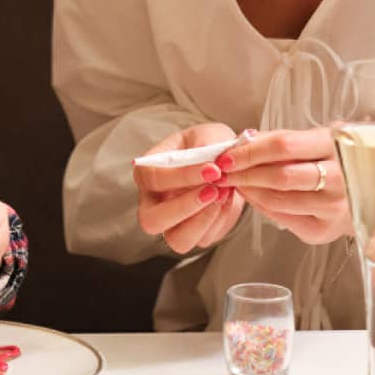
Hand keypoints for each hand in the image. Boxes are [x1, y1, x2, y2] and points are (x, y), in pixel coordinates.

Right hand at [133, 123, 246, 253]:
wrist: (227, 164)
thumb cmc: (209, 146)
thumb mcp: (207, 135)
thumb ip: (206, 144)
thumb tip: (210, 157)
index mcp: (147, 173)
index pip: (152, 179)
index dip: (181, 176)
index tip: (213, 169)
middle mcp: (153, 202)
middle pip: (151, 221)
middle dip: (184, 207)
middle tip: (214, 190)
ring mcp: (172, 223)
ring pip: (177, 240)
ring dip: (204, 220)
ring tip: (224, 194)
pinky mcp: (194, 235)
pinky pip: (203, 239)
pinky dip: (219, 221)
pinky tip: (228, 199)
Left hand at [215, 127, 349, 244]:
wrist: (369, 194)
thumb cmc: (335, 161)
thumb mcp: (315, 140)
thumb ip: (281, 139)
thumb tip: (242, 140)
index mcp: (337, 146)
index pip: (284, 146)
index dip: (250, 151)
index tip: (226, 154)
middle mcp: (341, 178)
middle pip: (280, 176)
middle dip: (243, 173)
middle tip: (220, 171)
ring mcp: (334, 207)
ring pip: (278, 199)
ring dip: (248, 190)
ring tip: (232, 182)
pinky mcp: (324, 230)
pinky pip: (281, 217)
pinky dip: (259, 205)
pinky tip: (250, 195)